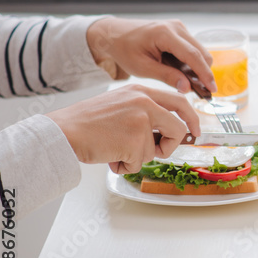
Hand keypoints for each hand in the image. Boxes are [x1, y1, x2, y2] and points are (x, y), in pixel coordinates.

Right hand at [47, 84, 200, 173]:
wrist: (63, 131)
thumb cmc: (86, 123)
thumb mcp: (120, 104)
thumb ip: (144, 112)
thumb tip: (166, 132)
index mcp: (141, 91)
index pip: (179, 100)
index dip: (191, 117)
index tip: (194, 130)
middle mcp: (145, 102)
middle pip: (178, 127)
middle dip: (173, 144)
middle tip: (164, 151)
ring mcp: (141, 121)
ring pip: (155, 150)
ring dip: (137, 157)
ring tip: (115, 150)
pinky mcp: (135, 140)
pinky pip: (140, 163)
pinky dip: (126, 166)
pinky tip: (110, 157)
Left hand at [86, 18, 216, 93]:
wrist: (113, 34)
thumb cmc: (124, 49)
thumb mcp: (142, 67)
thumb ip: (167, 76)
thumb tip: (187, 88)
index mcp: (165, 33)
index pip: (193, 55)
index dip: (205, 73)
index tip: (212, 88)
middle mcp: (176, 27)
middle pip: (201, 53)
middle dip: (203, 73)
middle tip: (200, 92)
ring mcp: (179, 27)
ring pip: (200, 51)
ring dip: (198, 68)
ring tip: (187, 83)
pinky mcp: (180, 31)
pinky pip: (193, 49)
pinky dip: (192, 62)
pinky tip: (182, 73)